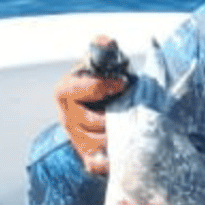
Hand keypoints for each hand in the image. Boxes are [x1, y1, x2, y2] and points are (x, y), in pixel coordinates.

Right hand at [53, 36, 131, 175]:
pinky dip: (116, 160)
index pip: (79, 89)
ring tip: (137, 127)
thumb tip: (104, 40)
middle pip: (91, 121)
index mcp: (66, 90)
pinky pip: (100, 164)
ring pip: (99, 143)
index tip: (123, 84)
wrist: (101, 110)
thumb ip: (104, 51)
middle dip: (115, 116)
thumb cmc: (103, 83)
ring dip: (120, 137)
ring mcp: (77, 139)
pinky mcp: (88, 158)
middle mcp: (67, 117)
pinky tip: (131, 151)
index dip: (102, 87)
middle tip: (135, 110)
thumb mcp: (101, 64)